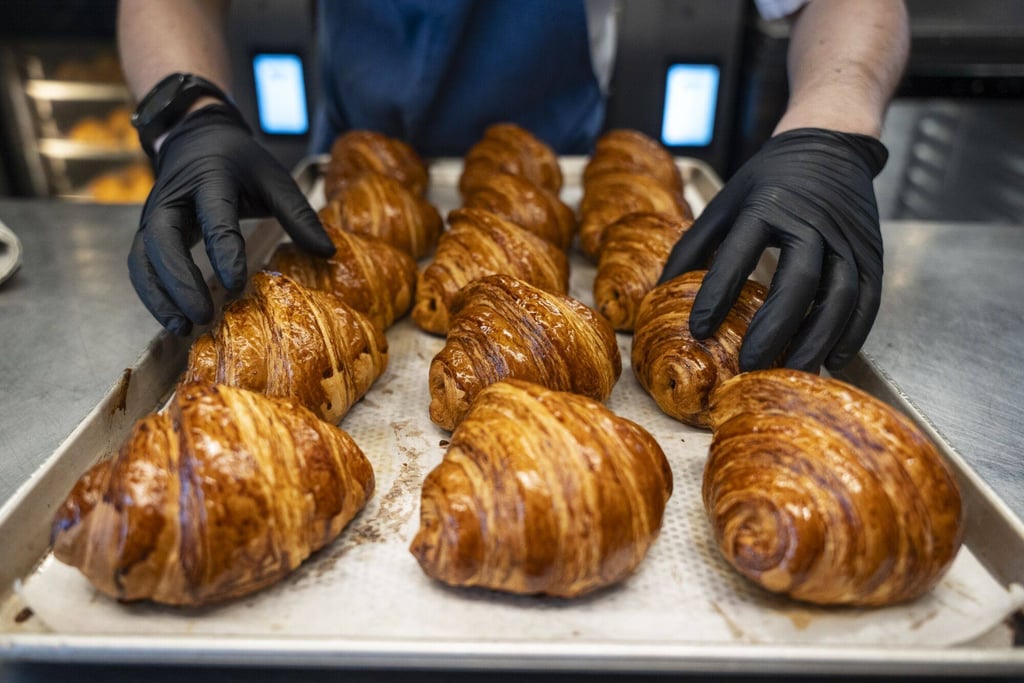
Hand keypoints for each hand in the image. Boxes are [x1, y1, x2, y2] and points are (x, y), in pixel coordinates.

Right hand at [128, 104, 333, 334]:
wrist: (195, 138)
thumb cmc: (240, 162)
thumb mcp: (274, 177)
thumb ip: (298, 214)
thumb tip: (328, 253)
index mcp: (210, 180)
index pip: (214, 218)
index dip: (223, 252)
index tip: (236, 286)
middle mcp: (173, 198)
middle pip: (163, 240)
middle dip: (180, 281)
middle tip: (203, 316)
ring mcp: (153, 215)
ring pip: (143, 258)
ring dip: (159, 296)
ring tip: (183, 328)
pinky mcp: (146, 232)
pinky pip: (140, 266)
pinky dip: (152, 295)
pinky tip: (175, 320)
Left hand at [660, 128, 887, 371]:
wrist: (829, 144)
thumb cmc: (768, 180)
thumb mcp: (725, 203)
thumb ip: (693, 246)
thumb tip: (658, 292)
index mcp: (767, 206)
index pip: (740, 254)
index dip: (718, 293)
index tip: (699, 330)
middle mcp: (812, 222)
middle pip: (798, 282)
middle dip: (774, 329)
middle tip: (750, 366)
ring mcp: (847, 238)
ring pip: (840, 296)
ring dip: (817, 339)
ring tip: (792, 371)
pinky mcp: (872, 251)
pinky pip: (868, 298)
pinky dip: (853, 332)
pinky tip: (833, 358)